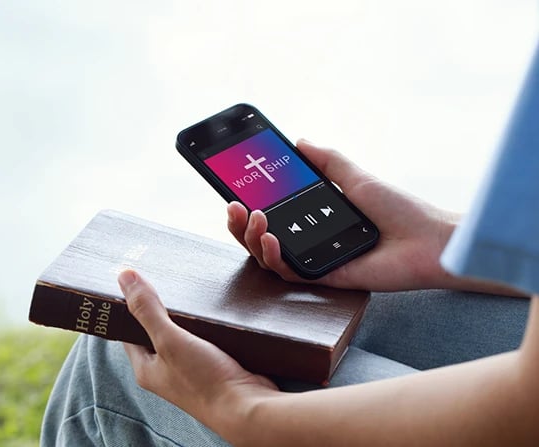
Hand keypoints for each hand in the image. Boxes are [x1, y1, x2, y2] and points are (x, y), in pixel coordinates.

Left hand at [119, 270, 278, 433]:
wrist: (248, 408)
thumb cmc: (205, 381)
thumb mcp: (169, 339)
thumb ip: (147, 310)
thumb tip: (124, 277)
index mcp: (147, 368)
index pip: (129, 331)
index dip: (129, 306)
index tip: (135, 280)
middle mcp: (166, 371)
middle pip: (157, 330)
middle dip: (162, 307)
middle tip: (166, 278)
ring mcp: (190, 370)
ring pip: (184, 333)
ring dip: (188, 316)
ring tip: (191, 290)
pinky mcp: (214, 367)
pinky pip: (206, 339)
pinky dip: (208, 325)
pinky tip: (214, 311)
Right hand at [228, 139, 458, 291]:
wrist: (429, 239)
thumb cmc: (400, 210)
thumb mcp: (356, 177)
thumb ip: (327, 161)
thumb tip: (299, 141)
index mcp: (314, 219)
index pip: (273, 213)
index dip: (249, 204)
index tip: (233, 188)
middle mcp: (310, 240)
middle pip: (260, 237)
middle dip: (239, 224)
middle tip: (233, 206)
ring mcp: (315, 259)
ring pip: (266, 257)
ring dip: (250, 238)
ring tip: (254, 218)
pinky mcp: (323, 277)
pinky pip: (288, 273)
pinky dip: (273, 257)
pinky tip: (270, 238)